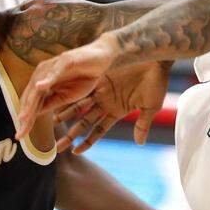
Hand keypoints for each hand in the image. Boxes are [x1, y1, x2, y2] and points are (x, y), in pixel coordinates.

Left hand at [15, 35, 119, 141]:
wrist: (103, 57)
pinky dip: (47, 80)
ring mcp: (53, 66)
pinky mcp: (64, 60)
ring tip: (24, 118)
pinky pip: (54, 72)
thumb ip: (53, 103)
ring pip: (38, 87)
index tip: (20, 136)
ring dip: (31, 103)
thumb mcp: (69, 95)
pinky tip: (40, 88)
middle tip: (20, 134)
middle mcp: (44, 74)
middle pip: (31, 97)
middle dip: (25, 116)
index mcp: (44, 83)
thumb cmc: (86, 76)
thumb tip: (35, 115)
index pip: (32, 104)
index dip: (26, 120)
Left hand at [54, 61, 170, 153]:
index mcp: (118, 110)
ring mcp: (101, 90)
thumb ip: (143, 124)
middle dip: (71, 135)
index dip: (87, 141)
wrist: (156, 58)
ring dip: (66, 115)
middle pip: (84, 122)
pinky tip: (58, 101)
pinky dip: (71, 96)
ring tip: (52, 123)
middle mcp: (106, 102)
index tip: (75, 152)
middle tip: (56, 147)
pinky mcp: (99, 77)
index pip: (99, 130)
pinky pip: (81, 89)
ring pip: (79, 106)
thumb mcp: (151, 105)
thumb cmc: (157, 81)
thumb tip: (140, 143)